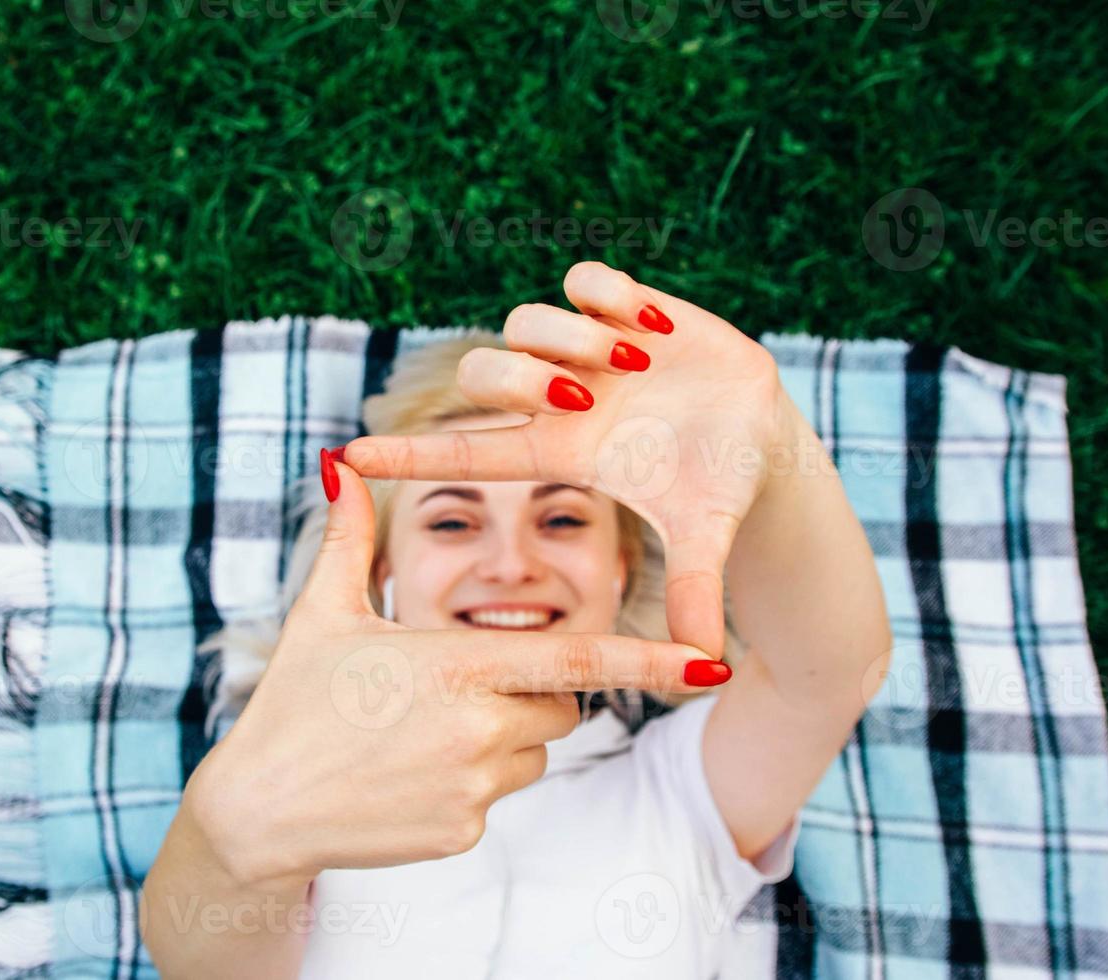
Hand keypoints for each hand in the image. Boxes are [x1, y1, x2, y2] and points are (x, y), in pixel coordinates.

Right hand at [186, 458, 721, 889]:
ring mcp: (473, 788)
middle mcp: (476, 729)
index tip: (710, 664)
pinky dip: (469, 781)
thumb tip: (341, 463)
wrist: (256, 813)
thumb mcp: (321, 616)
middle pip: (558, 703)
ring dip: (499, 735)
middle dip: (531, 690)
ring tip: (420, 733)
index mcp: (454, 665)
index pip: (577, 663)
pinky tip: (409, 775)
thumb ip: (349, 539)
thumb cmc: (291, 704)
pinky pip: (498, 795)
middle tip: (456, 686)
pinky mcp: (463, 833)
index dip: (649, 662)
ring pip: (532, 749)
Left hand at [343, 261, 803, 659]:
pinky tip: (655, 329)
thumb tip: (705, 661)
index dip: (409, 454)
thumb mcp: (702, 534)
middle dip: (520, 379)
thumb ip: (694, 588)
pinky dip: (611, 296)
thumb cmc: (715, 488)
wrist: (757, 433)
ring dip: (572, 338)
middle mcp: (560, 397)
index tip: (350, 456)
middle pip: (486, 374)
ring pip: (526, 322)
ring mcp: (587, 349)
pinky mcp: (623, 307)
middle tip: (580, 397)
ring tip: (635, 363)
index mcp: (558, 451)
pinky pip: (586, 279)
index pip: (466, 453)